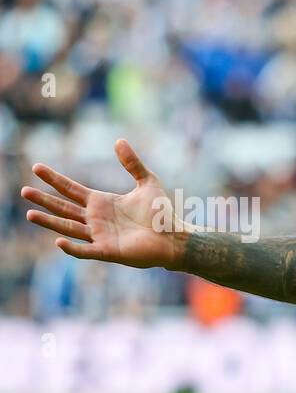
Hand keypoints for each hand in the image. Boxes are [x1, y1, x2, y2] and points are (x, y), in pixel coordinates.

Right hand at [21, 139, 184, 269]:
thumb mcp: (147, 182)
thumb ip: (132, 163)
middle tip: (23, 191)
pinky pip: (85, 250)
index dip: (54, 179)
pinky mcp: (108, 251)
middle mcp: (96, 219)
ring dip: (50, 222)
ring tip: (30, 214)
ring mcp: (100, 236)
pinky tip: (57, 241)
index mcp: (102, 203)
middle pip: (64, 208)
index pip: (71, 189)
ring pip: (68, 228)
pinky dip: (72, 248)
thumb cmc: (162, 213)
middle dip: (44, 200)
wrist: (176, 237)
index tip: (36, 168)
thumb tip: (119, 141)